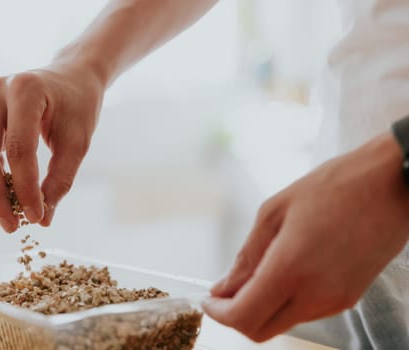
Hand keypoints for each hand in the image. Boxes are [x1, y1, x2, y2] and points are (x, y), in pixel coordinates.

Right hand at [0, 61, 104, 231]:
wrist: (71, 77)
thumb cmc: (79, 107)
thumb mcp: (78, 142)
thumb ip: (61, 179)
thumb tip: (42, 220)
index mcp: (25, 90)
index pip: (19, 149)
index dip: (25, 188)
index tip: (36, 217)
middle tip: (12, 227)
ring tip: (5, 220)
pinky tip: (0, 201)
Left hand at [203, 132, 408, 341]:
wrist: (391, 184)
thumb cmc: (331, 188)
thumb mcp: (275, 211)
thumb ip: (247, 256)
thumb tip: (224, 287)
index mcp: (291, 269)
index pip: (243, 316)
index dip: (218, 313)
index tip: (208, 299)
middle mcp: (315, 295)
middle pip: (260, 330)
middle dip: (235, 316)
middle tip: (224, 291)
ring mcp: (335, 301)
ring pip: (282, 323)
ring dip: (259, 308)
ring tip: (253, 275)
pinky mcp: (348, 298)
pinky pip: (304, 312)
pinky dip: (283, 301)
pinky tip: (279, 274)